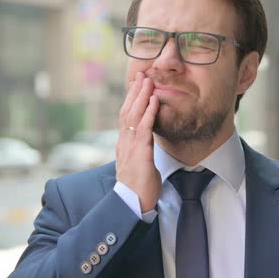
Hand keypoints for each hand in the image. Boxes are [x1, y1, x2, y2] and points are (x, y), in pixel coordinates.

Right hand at [115, 72, 160, 212]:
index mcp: (124, 144)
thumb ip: (138, 150)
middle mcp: (124, 142)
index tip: (136, 84)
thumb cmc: (138, 187)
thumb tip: (144, 143)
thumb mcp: (137, 163)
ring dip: (142, 96)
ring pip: (134, 116)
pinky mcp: (140, 153)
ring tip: (148, 80)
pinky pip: (144, 129)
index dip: (130, 99)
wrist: (132, 204)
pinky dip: (149, 113)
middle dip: (135, 91)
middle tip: (141, 74)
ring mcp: (130, 147)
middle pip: (127, 111)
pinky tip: (154, 100)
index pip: (125, 116)